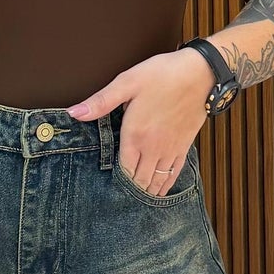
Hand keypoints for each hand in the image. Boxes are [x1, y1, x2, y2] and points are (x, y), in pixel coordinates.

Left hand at [67, 50, 211, 195]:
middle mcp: (153, 147)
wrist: (200, 73)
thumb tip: (74, 113)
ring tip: (137, 200)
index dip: (115, 182)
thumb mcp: (127, 82)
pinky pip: (174, 173)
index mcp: (136, 135)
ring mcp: (171, 149)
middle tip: (119, 200)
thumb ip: (100, 102)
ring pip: (156, 180)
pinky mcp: (184, 146)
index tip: (107, 191)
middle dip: (130, 191)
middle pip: (139, 180)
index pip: (123, 170)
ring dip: (146, 192)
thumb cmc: (162, 75)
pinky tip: (160, 191)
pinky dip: (165, 185)